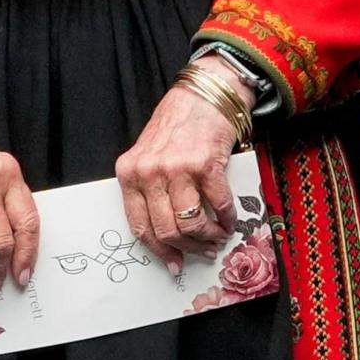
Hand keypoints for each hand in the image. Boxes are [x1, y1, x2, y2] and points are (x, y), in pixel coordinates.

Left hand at [115, 80, 241, 273]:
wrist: (202, 96)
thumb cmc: (175, 127)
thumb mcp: (147, 157)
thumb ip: (149, 190)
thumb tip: (167, 234)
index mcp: (129, 173)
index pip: (139, 226)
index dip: (159, 250)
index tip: (173, 262)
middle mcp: (149, 172)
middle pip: (166, 230)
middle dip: (188, 247)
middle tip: (202, 250)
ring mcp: (176, 169)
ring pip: (190, 223)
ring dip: (208, 237)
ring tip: (217, 237)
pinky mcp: (205, 165)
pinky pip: (218, 206)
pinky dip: (228, 219)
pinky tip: (230, 220)